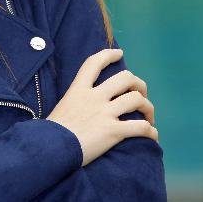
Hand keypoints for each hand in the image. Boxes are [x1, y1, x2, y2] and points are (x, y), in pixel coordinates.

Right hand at [46, 48, 156, 166]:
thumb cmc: (51, 132)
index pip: (94, 63)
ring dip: (148, 108)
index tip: (119, 53)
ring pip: (136, 100)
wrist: (50, 149)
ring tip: (148, 117)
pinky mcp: (113, 131)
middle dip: (138, 84)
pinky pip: (140, 127)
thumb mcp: (61, 107)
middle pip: (125, 78)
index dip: (108, 55)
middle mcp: (94, 97)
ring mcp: (105, 113)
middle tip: (140, 94)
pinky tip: (152, 135)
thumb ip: (75, 102)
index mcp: (78, 89)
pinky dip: (150, 130)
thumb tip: (81, 106)